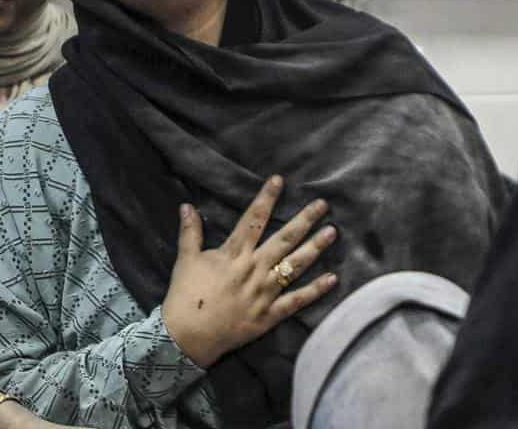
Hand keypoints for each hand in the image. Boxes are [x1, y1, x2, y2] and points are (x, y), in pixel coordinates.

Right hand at [162, 176, 337, 367]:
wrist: (187, 336)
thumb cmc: (185, 296)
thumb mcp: (186, 259)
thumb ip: (190, 231)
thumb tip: (186, 205)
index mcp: (233, 254)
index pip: (253, 219)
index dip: (266, 198)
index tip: (279, 180)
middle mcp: (253, 269)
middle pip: (283, 239)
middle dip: (304, 219)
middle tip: (322, 204)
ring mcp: (264, 293)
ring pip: (295, 266)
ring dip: (315, 248)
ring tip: (332, 232)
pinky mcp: (269, 315)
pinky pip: (297, 301)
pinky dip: (315, 290)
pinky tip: (333, 278)